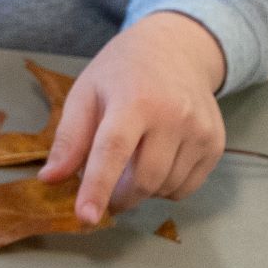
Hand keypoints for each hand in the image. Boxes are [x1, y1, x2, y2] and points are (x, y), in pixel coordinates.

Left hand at [40, 12, 227, 224]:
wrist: (175, 49)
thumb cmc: (121, 72)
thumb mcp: (85, 93)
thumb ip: (69, 138)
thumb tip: (50, 179)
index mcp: (134, 100)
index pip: (113, 151)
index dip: (97, 187)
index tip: (85, 218)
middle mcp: (173, 116)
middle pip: (143, 179)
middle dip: (118, 197)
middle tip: (103, 195)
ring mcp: (200, 131)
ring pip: (166, 188)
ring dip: (141, 191)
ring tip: (131, 163)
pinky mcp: (216, 143)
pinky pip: (187, 187)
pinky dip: (165, 188)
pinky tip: (156, 162)